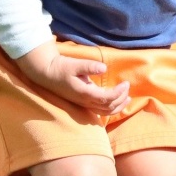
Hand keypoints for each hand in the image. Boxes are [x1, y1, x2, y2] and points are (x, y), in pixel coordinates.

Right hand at [15, 42, 129, 114]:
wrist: (48, 74)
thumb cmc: (61, 68)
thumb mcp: (75, 64)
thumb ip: (89, 66)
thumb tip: (104, 68)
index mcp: (85, 93)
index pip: (107, 98)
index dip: (119, 93)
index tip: (126, 83)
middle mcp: (85, 101)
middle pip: (109, 106)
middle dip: (121, 98)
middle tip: (127, 86)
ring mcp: (85, 104)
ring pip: (105, 112)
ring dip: (119, 106)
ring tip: (128, 98)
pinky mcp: (84, 103)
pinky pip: (101, 111)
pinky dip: (112, 109)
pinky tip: (117, 102)